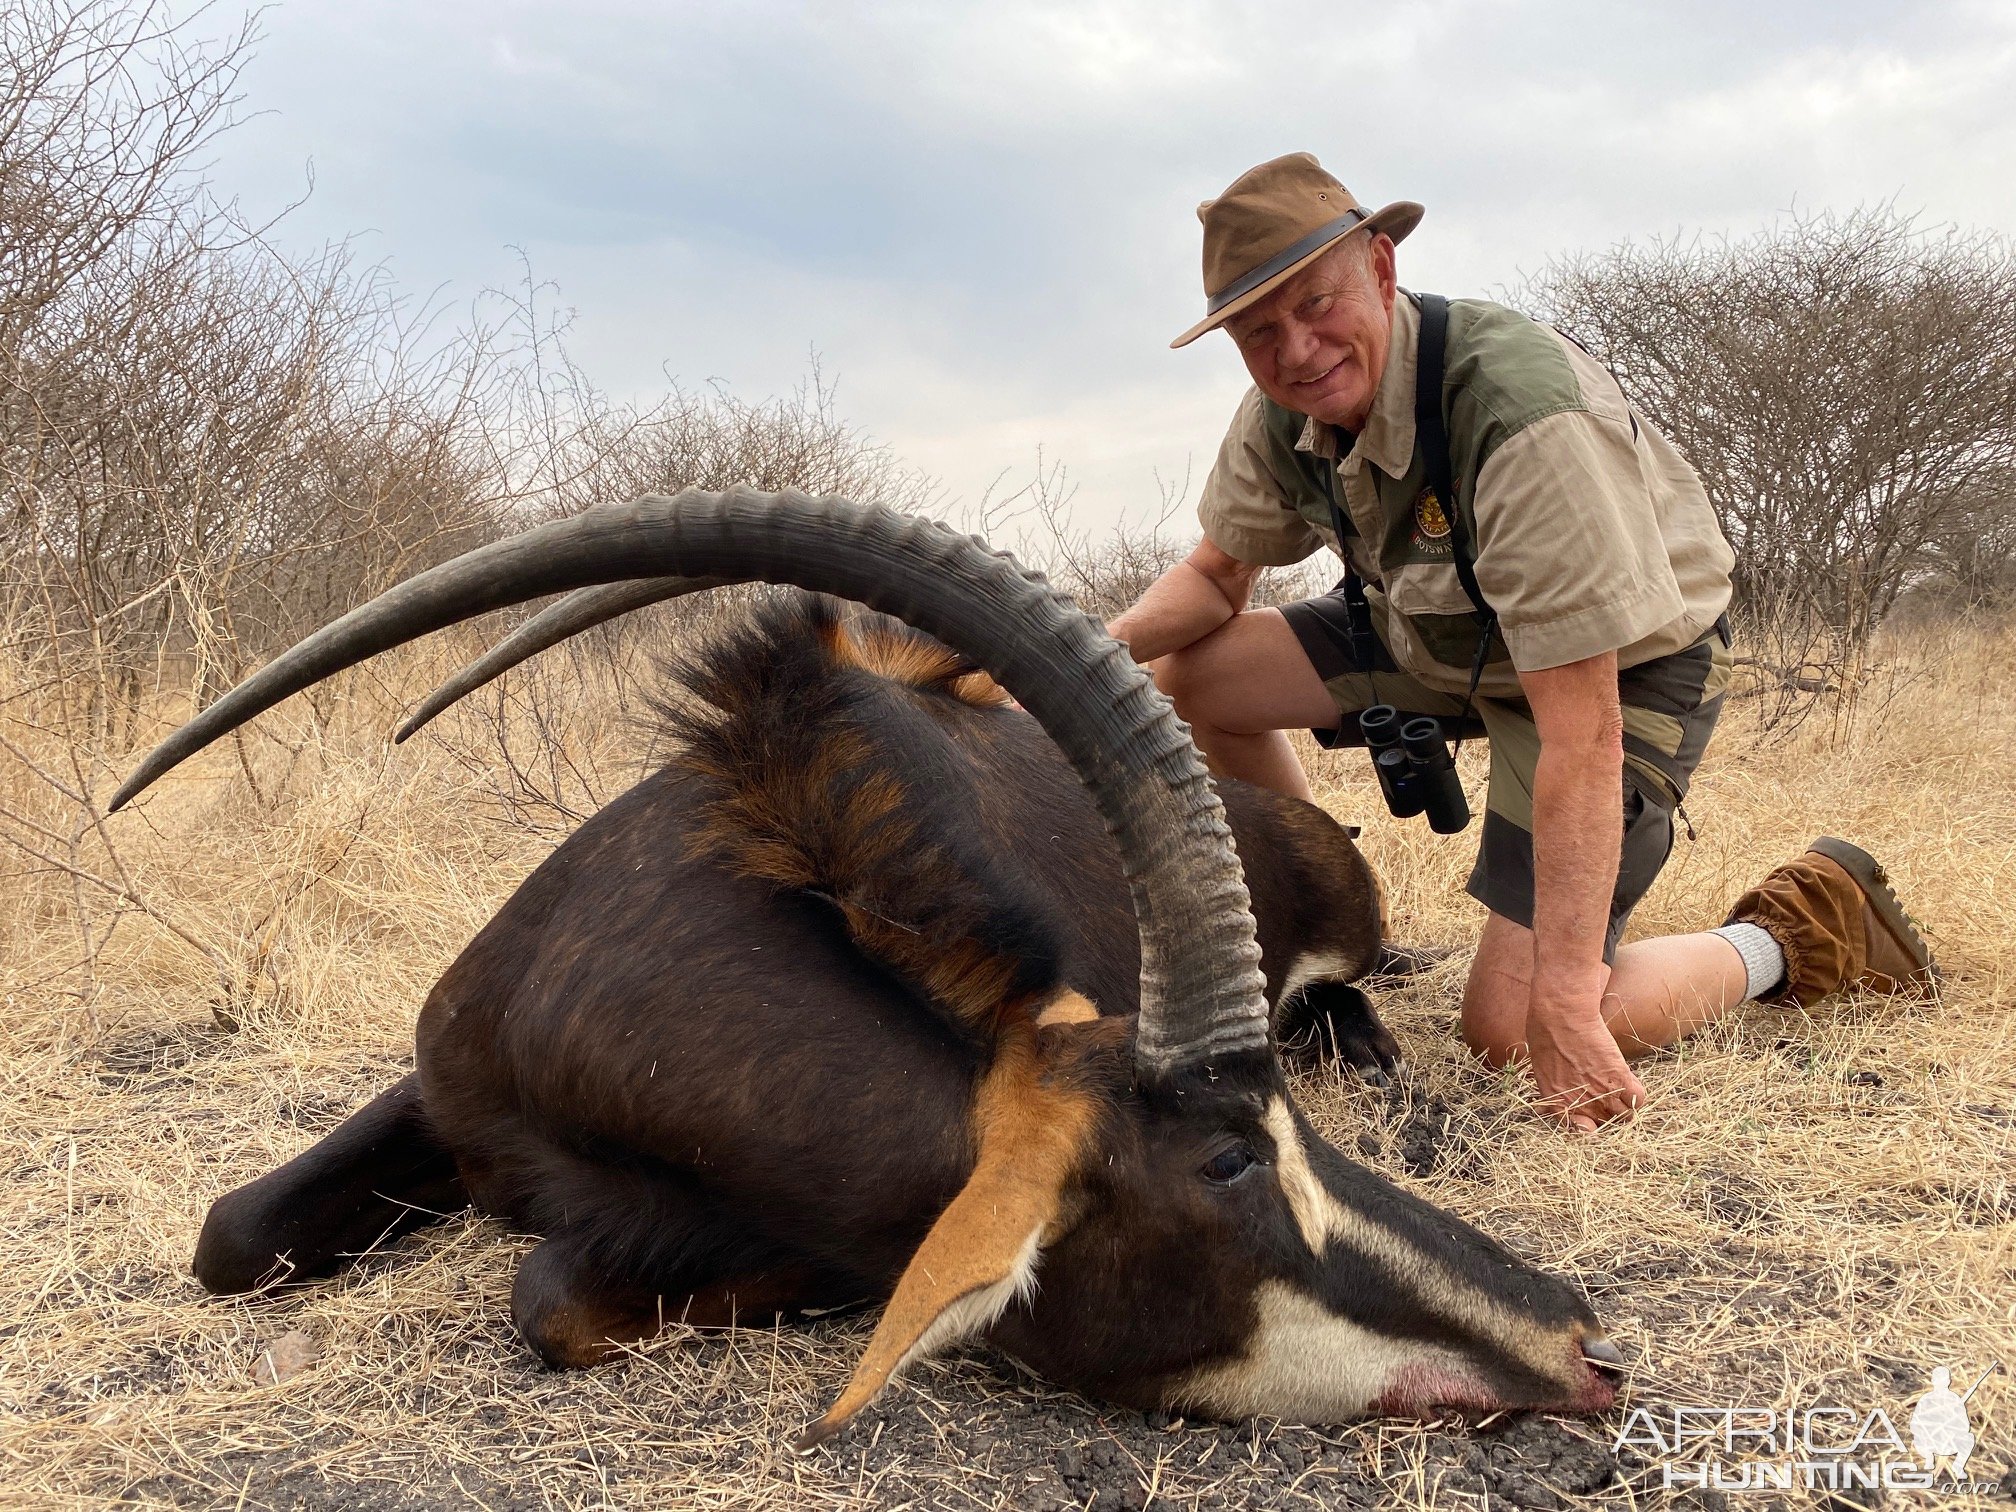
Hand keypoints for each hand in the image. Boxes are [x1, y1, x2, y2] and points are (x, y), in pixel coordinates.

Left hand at [1524, 1000, 1645, 1131]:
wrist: (1560, 1017)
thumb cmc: (1544, 1037)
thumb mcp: (1542, 1069)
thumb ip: (1557, 1089)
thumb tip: (1568, 1094)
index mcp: (1558, 1104)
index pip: (1579, 1130)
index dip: (1588, 1125)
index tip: (1591, 1117)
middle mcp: (1582, 1104)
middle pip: (1605, 1126)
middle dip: (1608, 1117)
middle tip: (1609, 1102)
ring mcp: (1603, 1092)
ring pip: (1625, 1117)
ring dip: (1625, 1108)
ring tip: (1621, 1094)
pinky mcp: (1620, 1077)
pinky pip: (1638, 1098)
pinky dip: (1637, 1095)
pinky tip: (1629, 1085)